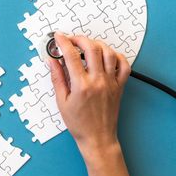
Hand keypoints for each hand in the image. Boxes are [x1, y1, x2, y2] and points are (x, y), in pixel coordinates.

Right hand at [48, 32, 130, 159]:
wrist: (97, 138)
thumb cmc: (78, 123)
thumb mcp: (61, 101)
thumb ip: (57, 78)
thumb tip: (52, 61)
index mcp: (81, 86)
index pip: (71, 56)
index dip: (63, 42)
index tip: (58, 37)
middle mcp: (98, 81)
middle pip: (92, 48)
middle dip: (80, 39)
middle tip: (72, 40)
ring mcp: (111, 83)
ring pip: (108, 53)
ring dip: (97, 45)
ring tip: (87, 46)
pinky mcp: (119, 86)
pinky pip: (124, 65)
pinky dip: (116, 56)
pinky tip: (106, 56)